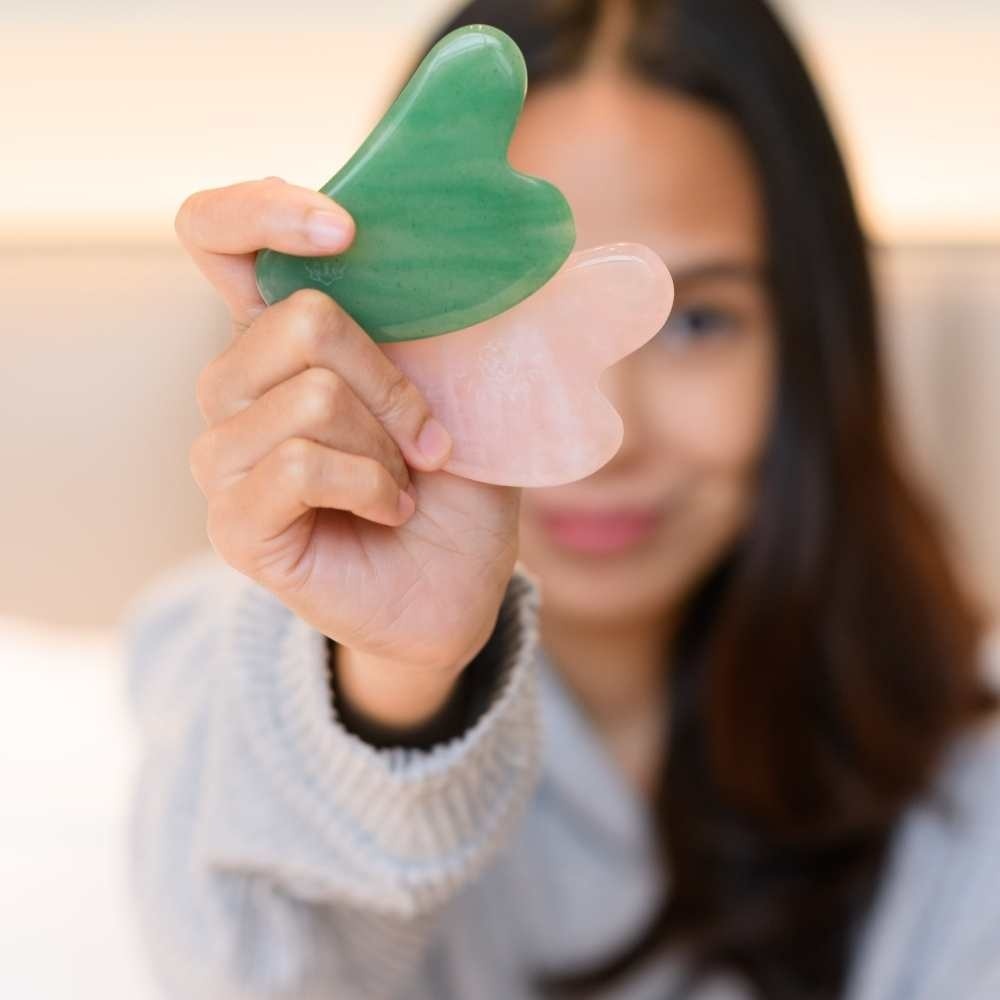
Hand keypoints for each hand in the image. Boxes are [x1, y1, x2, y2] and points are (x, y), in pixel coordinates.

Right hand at [178, 177, 520, 687]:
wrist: (455, 587)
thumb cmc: (452, 485)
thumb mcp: (457, 385)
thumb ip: (428, 316)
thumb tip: (454, 238)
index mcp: (280, 339)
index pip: (213, 235)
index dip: (262, 210)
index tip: (346, 230)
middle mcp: (235, 387)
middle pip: (300, 318)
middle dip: (393, 382)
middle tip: (428, 439)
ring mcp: (224, 457)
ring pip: (312, 396)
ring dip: (387, 445)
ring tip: (404, 483)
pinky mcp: (235, 523)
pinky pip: (303, 465)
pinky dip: (372, 486)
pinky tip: (390, 510)